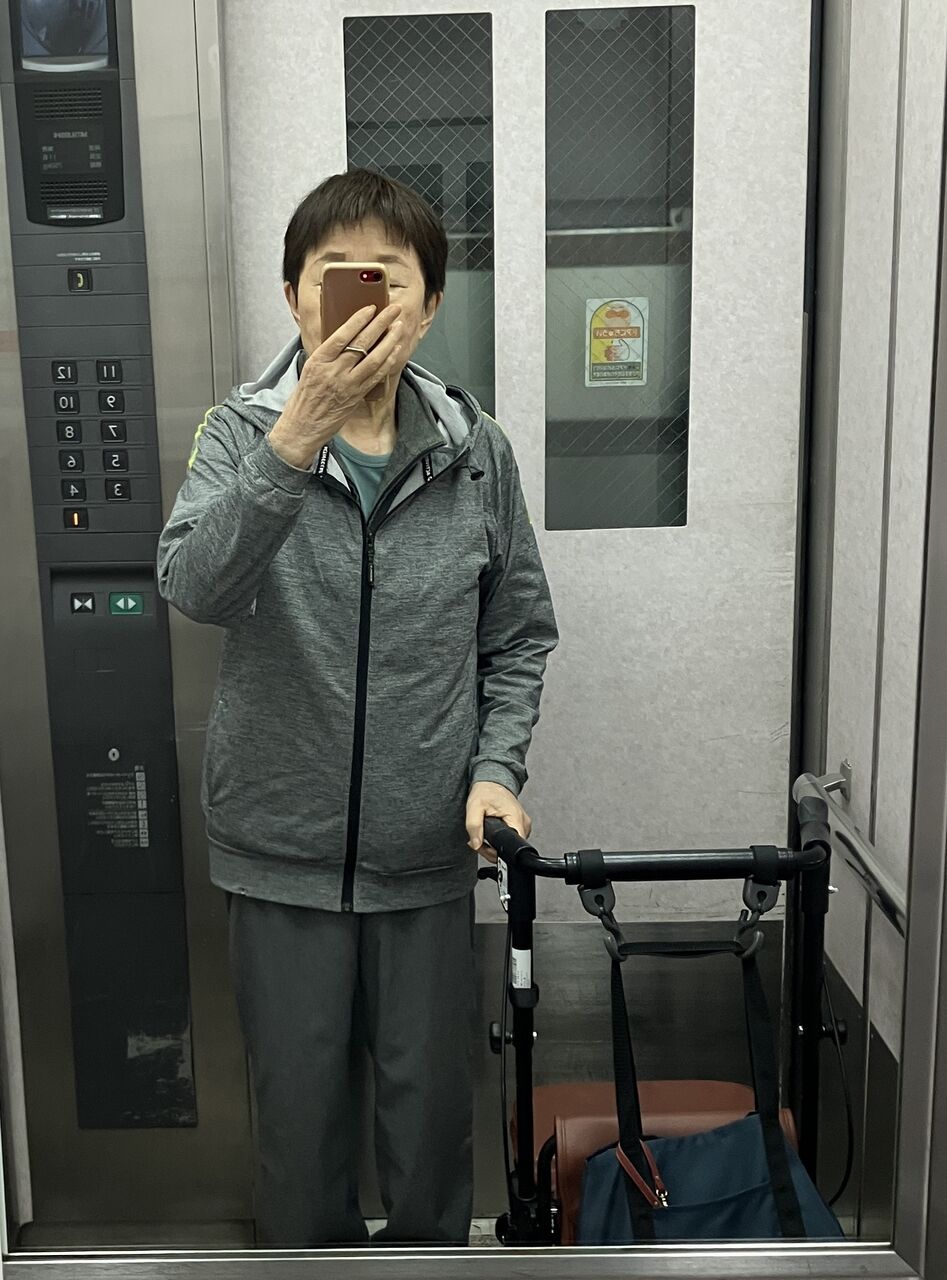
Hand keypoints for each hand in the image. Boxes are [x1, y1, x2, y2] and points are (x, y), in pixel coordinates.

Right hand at [268, 303, 404, 467]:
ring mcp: (347, 385)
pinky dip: (388, 361)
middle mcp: (334, 372)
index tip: (371, 307)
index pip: (342, 335)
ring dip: (390, 341)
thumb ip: (328, 353)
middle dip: (381, 323)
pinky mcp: (356, 396)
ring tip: (399, 327)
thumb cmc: (305, 397)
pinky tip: (395, 351)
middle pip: (362, 343)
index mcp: (318, 360)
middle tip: (394, 310)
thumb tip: (348, 335)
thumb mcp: (310, 369)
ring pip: (375, 359)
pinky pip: (377, 376)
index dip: (359, 319)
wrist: (301, 427)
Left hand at [466, 781, 531, 863]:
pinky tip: (492, 831)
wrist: (492, 782)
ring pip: (509, 845)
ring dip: (495, 844)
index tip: (483, 845)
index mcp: (516, 817)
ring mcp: (523, 825)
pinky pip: (511, 838)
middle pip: (509, 848)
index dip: (495, 851)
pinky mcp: (520, 825)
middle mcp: (524, 823)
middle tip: (479, 838)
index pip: (511, 846)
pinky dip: (499, 839)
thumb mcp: (474, 806)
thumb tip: (476, 844)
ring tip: (485, 833)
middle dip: (492, 848)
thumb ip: (474, 826)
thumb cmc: (486, 791)